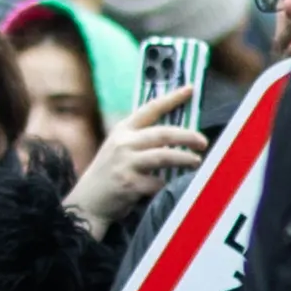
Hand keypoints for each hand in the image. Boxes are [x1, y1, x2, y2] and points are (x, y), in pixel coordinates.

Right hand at [66, 82, 212, 231]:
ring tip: (196, 161)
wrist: (87, 202)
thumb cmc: (109, 174)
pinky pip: (157, 182)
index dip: (172, 98)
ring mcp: (125, 163)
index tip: (190, 89)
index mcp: (122, 130)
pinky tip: (169, 186)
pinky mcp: (129, 183)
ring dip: (184, 158)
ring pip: (163, 156)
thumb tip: (177, 136)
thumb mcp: (119, 148)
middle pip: (163, 133)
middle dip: (187, 136)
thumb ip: (141, 140)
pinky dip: (166, 183)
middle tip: (203, 141)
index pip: (150, 108)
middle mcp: (123, 143)